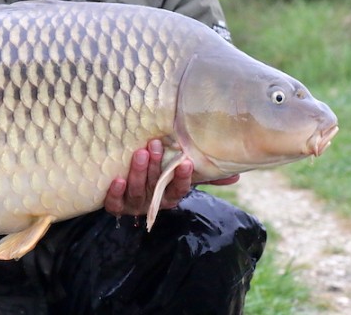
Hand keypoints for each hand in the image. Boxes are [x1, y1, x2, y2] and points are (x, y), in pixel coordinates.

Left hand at [103, 140, 240, 215]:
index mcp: (170, 196)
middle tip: (155, 145)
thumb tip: (237, 175)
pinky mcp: (115, 206)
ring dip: (138, 173)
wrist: (127, 192)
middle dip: (156, 167)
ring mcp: (134, 205)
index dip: (182, 178)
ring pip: (137, 192)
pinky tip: (117, 179)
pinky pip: (114, 204)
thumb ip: (206, 175)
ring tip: (140, 153)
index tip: (186, 162)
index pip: (179, 190)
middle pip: (156, 187)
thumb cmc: (159, 178)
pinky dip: (115, 192)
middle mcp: (153, 202)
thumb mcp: (180, 175)